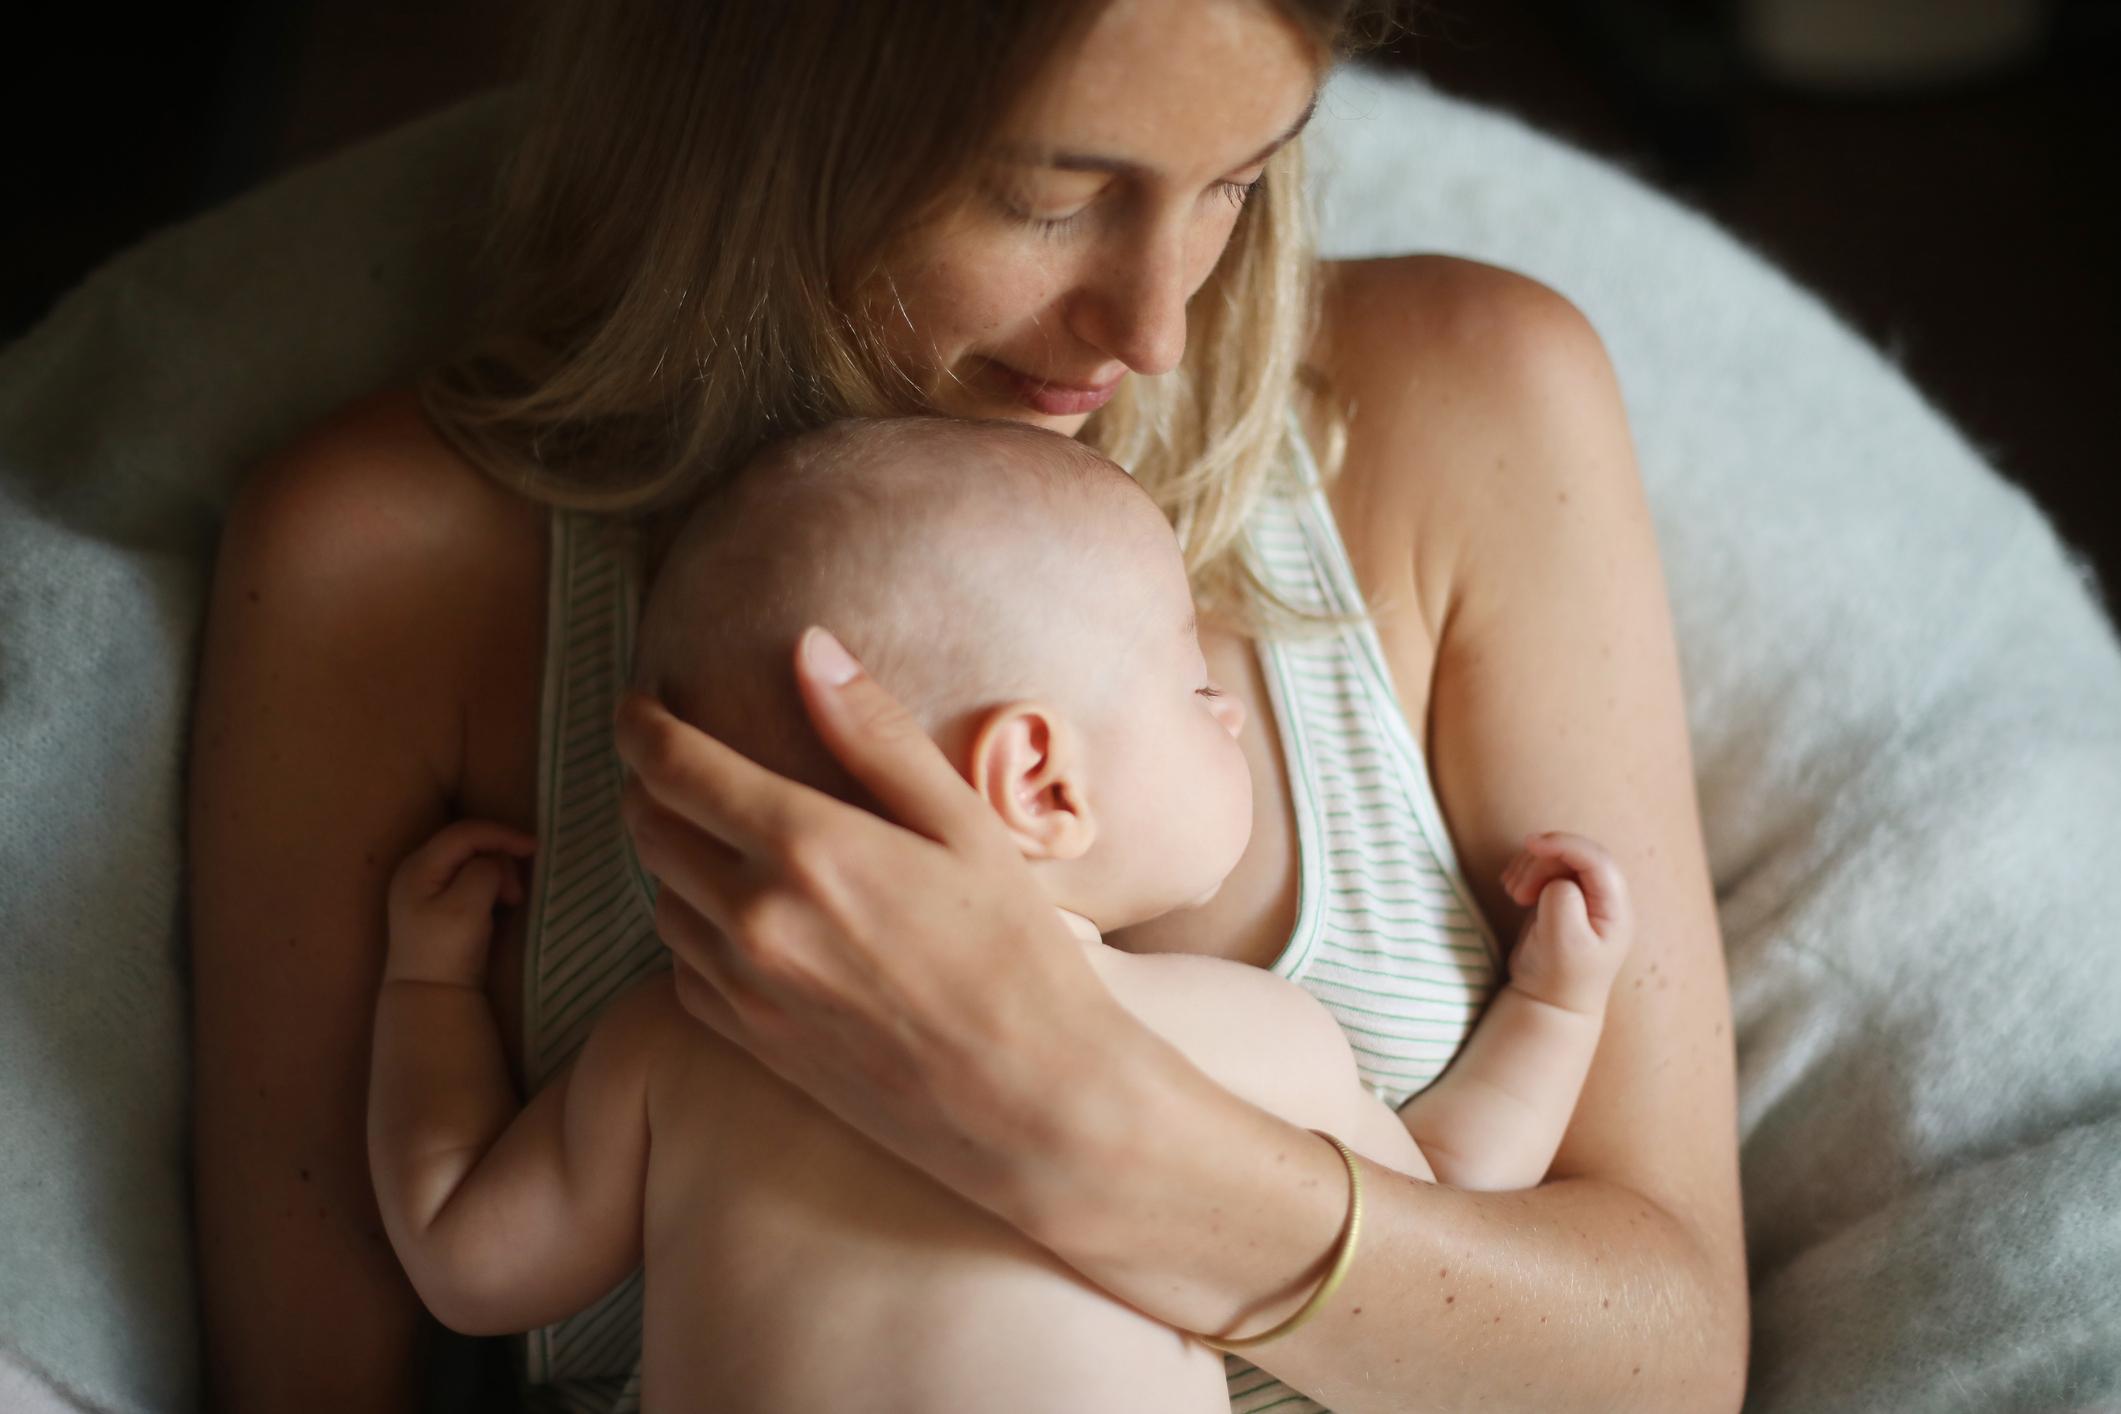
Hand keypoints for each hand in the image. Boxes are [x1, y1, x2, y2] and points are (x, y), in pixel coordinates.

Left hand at [384, 819, 535, 986]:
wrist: (428, 997)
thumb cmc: (446, 951)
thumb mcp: (467, 907)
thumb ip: (484, 872)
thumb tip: (495, 863)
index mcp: (418, 866)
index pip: (465, 832)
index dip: (502, 834)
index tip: (535, 848)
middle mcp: (416, 870)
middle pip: (468, 844)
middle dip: (501, 859)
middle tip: (517, 892)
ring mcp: (424, 887)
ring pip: (471, 861)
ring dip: (497, 874)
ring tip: (510, 901)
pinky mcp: (435, 903)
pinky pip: (468, 878)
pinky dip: (490, 884)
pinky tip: (499, 904)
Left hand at [614, 627, 1128, 1231]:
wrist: (1033, 1104)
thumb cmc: (1018, 955)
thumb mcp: (964, 826)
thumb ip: (876, 733)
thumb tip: (809, 647)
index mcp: (807, 846)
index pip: (674, 764)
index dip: (640, 723)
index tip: (637, 702)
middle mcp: (755, 916)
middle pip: (646, 826)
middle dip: (648, 782)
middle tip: (678, 763)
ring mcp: (744, 987)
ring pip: (658, 897)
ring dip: (669, 856)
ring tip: (714, 837)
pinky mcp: (748, 1043)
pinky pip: (679, 968)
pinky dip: (690, 930)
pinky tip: (739, 919)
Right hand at [1498, 830, 1632, 1012]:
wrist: (1549, 1001)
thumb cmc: (1560, 976)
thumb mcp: (1564, 942)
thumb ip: (1563, 901)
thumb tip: (1558, 880)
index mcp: (1615, 909)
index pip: (1597, 859)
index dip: (1565, 845)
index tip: (1531, 845)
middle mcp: (1605, 897)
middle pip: (1574, 854)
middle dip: (1540, 863)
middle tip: (1517, 894)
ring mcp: (1584, 894)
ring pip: (1556, 857)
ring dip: (1528, 867)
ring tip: (1514, 896)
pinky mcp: (1562, 895)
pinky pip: (1544, 866)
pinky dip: (1525, 872)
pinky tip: (1514, 893)